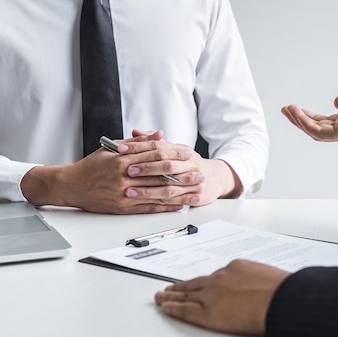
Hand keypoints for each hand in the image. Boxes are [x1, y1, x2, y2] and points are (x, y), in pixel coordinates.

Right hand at [20, 131, 193, 213]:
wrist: (71, 185)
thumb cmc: (92, 166)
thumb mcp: (112, 148)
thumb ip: (137, 142)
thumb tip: (159, 135)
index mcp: (123, 159)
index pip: (155, 154)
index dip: (174, 153)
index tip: (189, 152)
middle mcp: (125, 176)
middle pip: (160, 173)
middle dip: (183, 173)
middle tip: (200, 172)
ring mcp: (124, 193)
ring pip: (157, 192)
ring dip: (180, 193)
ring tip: (196, 192)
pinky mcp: (123, 207)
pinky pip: (149, 207)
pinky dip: (165, 207)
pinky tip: (179, 205)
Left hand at [122, 130, 242, 205]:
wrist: (216, 178)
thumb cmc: (191, 164)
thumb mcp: (175, 150)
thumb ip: (154, 142)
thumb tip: (136, 132)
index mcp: (181, 150)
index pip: (157, 147)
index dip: (138, 147)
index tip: (121, 149)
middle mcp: (189, 163)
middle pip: (165, 164)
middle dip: (145, 168)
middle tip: (127, 170)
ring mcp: (194, 180)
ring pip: (169, 185)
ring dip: (148, 190)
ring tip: (130, 191)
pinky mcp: (196, 195)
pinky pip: (176, 201)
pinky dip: (161, 203)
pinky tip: (148, 204)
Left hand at [154, 260, 290, 334]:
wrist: (280, 301)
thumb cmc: (283, 292)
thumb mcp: (273, 279)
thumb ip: (261, 283)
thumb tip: (266, 290)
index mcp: (236, 268)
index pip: (214, 276)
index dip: (203, 281)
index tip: (198, 283)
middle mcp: (220, 279)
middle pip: (195, 283)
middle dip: (181, 286)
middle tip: (169, 288)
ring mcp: (211, 294)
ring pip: (186, 294)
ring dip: (172, 296)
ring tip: (161, 297)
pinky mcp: (207, 312)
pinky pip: (185, 309)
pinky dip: (173, 308)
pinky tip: (165, 307)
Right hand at [281, 77, 337, 141]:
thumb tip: (335, 102)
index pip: (327, 122)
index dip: (311, 115)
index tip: (297, 108)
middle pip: (317, 128)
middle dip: (300, 119)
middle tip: (285, 110)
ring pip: (314, 131)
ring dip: (298, 120)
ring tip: (286, 109)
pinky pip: (317, 130)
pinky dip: (304, 121)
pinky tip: (295, 111)